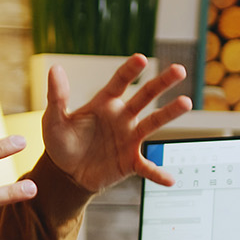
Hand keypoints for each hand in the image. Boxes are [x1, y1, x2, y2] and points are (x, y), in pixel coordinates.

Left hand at [42, 55, 192, 191]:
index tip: (140, 59)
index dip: (130, 71)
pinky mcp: (130, 162)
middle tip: (180, 70)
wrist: (66, 174)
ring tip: (186, 103)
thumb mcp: (54, 120)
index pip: (120, 82)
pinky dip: (158, 173)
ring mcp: (129, 138)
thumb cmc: (62, 143)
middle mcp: (122, 117)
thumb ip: (57, 96)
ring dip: (169, 114)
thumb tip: (55, 68)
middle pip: (145, 96)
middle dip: (162, 83)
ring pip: (153, 123)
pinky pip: (147, 167)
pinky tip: (170, 179)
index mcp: (105, 103)